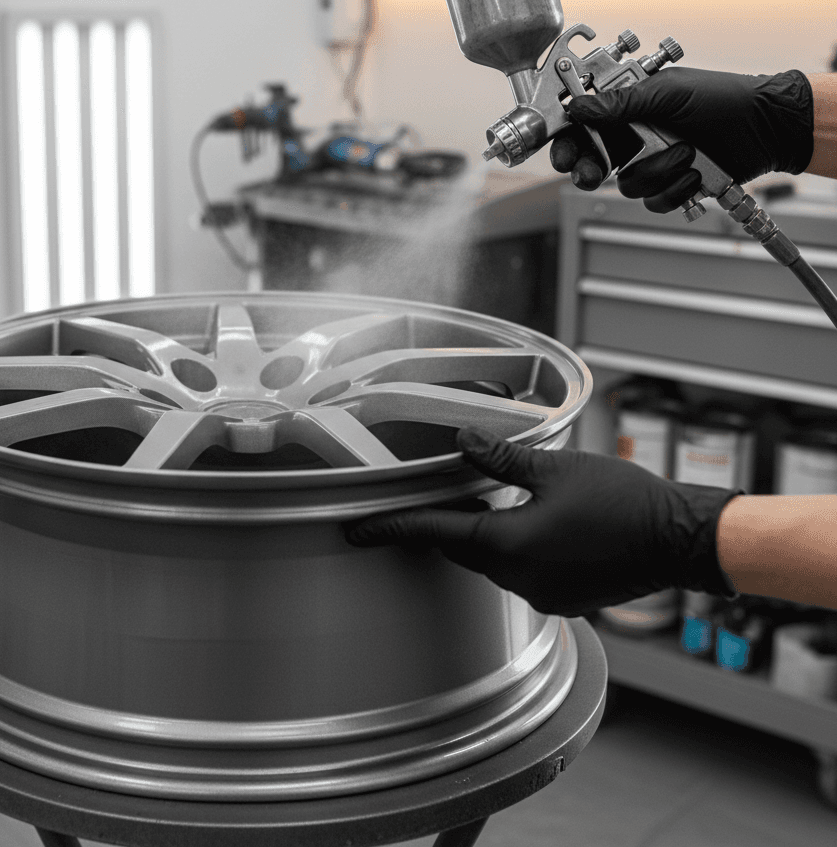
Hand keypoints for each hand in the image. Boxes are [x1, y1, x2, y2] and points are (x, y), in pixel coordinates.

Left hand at [346, 426, 737, 616]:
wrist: (680, 539)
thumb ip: (501, 458)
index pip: (436, 534)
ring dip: (482, 534)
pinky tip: (524, 523)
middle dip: (444, 524)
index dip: (392, 528)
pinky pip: (521, 573)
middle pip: (463, 550)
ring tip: (480, 500)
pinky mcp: (564, 597)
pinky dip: (511, 549)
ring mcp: (543, 594)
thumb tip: (462, 442)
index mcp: (510, 545)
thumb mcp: (555, 468)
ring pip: (492, 562)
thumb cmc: (625, 501)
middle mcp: (520, 578)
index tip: (358, 532)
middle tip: (428, 498)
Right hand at [549, 67, 813, 212]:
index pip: (584, 128)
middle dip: (590, 171)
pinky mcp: (671, 186)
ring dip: (657, 172)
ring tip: (685, 153)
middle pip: (593, 163)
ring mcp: (653, 163)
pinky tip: (693, 172)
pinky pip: (653, 201)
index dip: (568, 143)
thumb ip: (619, 103)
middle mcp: (636, 137)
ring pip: (626, 185)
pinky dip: (675, 190)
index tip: (563, 154)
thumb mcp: (667, 94)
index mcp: (629, 110)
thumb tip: (579, 107)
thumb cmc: (725, 99)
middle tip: (593, 173)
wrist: (767, 128)